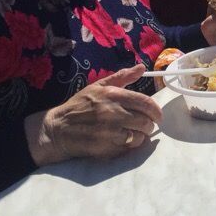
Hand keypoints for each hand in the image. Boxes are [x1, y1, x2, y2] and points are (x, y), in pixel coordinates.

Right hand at [24, 64, 161, 165]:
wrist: (58, 128)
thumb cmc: (80, 105)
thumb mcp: (98, 86)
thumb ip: (122, 77)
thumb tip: (142, 67)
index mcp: (113, 95)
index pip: (145, 102)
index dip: (155, 110)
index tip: (157, 115)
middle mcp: (113, 112)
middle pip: (145, 120)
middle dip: (149, 124)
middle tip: (147, 125)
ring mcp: (109, 131)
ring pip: (139, 135)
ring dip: (141, 135)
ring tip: (136, 132)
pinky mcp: (105, 147)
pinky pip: (128, 147)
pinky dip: (131, 144)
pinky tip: (125, 140)